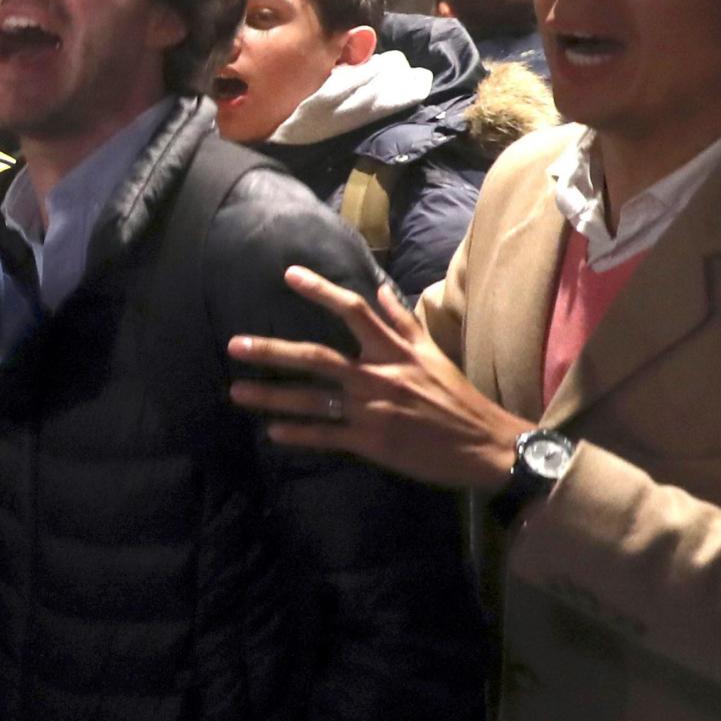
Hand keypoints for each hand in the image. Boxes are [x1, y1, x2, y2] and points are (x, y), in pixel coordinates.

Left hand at [225, 266, 530, 491]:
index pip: (353, 311)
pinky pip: (326, 436)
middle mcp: (378, 376)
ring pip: (311, 400)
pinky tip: (272, 432)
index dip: (320, 290)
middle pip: (316, 357)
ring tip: (236, 392)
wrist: (485, 445)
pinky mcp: (371, 443)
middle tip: (234, 344)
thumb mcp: (432, 353)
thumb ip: (402, 321)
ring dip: (271, 396)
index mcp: (394, 351)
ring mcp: (372, 411)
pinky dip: (298, 434)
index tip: (289, 275)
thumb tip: (381, 288)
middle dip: (272, 350)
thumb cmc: (457, 398)